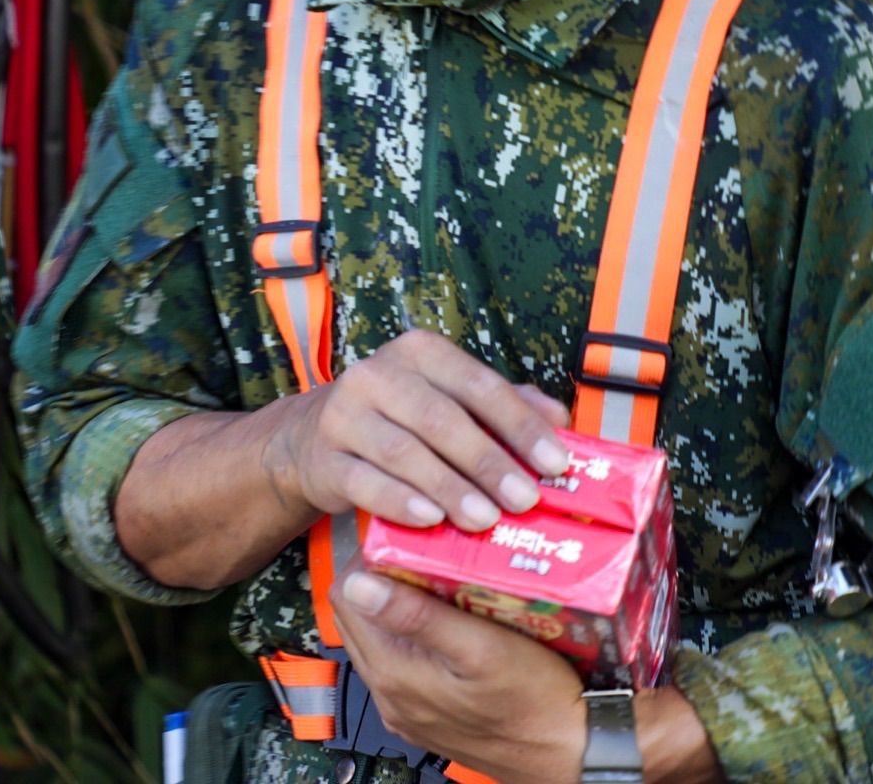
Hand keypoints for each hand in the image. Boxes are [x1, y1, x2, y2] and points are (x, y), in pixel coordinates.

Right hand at [265, 328, 571, 532]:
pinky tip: (429, 520)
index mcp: (420, 352)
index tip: (555, 464)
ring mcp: (344, 414)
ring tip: (484, 518)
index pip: (479, 385)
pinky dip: (399, 502)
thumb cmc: (399, 420)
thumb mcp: (450, 401)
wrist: (313, 439)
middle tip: (524, 501)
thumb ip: (503, 406)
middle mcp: (378, 374)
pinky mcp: (324, 457)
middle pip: (442, 419)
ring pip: (404, 452)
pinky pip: (364, 482)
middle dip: (488, 463)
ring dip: (449, 488)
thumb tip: (559, 418)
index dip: (521, 425)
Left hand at [334, 567, 587, 783]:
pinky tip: (455, 619)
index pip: (347, 598)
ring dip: (402, 604)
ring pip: (383, 638)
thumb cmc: (534, 703)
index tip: (402, 536)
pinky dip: (419, 633)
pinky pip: (407, 662)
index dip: (368, 558)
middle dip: (382, 577)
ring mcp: (409, 708)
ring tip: (442, 578)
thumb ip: (417, 616)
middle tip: (423, 551)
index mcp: (394, 674)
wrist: (567, 753)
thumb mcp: (480, 647)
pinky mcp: (429, 714)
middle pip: (361, 618)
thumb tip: (360, 583)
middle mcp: (392, 695)